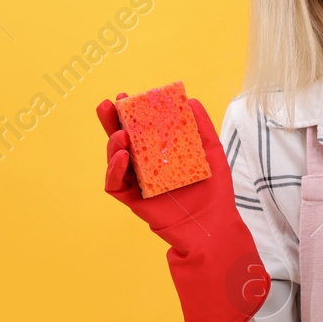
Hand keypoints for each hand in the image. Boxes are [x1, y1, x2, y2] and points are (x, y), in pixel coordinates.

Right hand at [97, 92, 270, 321]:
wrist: (215, 226)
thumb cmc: (215, 191)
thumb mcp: (211, 153)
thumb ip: (202, 127)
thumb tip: (191, 100)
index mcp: (160, 152)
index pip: (141, 127)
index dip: (131, 112)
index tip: (126, 95)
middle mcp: (145, 165)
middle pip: (121, 140)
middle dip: (111, 121)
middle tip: (108, 104)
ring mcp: (137, 183)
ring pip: (114, 160)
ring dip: (112, 144)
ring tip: (120, 134)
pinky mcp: (133, 200)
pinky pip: (115, 185)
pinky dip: (114, 170)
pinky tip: (122, 157)